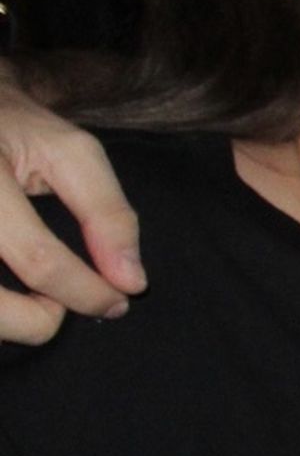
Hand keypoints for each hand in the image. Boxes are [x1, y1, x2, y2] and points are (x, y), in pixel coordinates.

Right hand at [0, 64, 143, 343]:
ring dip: (8, 324)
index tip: (117, 303)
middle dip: (37, 321)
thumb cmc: (16, 131)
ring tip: (34, 303)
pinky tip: (8, 295)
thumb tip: (130, 281)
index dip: (85, 292)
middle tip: (63, 305)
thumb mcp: (70, 152)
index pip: (38, 258)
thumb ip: (105, 213)